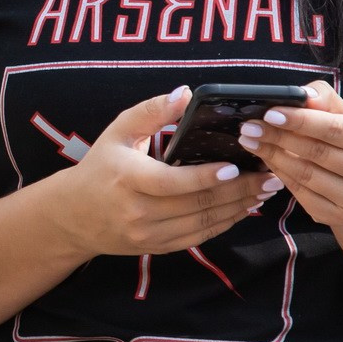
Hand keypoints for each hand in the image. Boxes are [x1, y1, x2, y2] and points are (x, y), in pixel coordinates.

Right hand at [49, 87, 271, 259]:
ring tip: (266, 190)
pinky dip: (225, 223)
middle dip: (239, 190)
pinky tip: (244, 207)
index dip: (206, 177)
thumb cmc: (99, 168)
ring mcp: (149, 234)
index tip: (235, 167)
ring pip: (204, 223)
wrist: (73, 217)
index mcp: (128, 179)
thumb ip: (151, 112)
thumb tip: (186, 94)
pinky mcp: (158, 247)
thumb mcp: (117, 132)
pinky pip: (199, 237)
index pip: (173, 182)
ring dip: (239, 207)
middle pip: (197, 203)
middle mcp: (139, 212)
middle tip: (270, 175)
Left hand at [243, 82, 342, 228]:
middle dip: (278, 138)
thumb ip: (326, 101)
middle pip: (316, 153)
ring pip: (305, 175)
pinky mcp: (339, 216)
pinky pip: (300, 194)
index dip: (300, 121)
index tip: (270, 114)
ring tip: (250, 141)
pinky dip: (279, 175)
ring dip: (272, 156)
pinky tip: (266, 161)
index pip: (334, 129)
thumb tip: (303, 94)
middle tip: (250, 128)